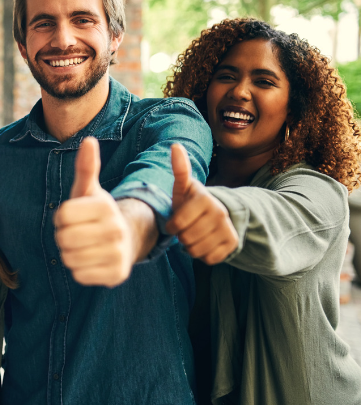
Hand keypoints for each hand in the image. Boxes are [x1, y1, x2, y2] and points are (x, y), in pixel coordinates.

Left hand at [54, 137, 133, 286]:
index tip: (74, 216)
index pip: (62, 215)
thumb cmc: (97, 213)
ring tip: (84, 246)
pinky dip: (79, 270)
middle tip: (77, 232)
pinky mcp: (116, 275)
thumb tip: (89, 140)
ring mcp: (118, 254)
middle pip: (64, 238)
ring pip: (69, 258)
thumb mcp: (89, 190)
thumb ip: (86, 167)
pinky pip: (79, 275)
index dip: (61, 216)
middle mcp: (116, 230)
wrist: (125, 240)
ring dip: (70, 253)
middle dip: (64, 236)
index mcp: (106, 207)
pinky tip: (91, 260)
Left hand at [166, 144, 236, 264]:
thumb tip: (175, 145)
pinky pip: (208, 259)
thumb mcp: (183, 187)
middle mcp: (220, 214)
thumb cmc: (192, 202)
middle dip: (181, 236)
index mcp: (205, 199)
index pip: (177, 225)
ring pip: (195, 250)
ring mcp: (229, 230)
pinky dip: (202, 254)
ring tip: (195, 234)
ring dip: (190, 246)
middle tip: (187, 227)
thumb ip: (179, 169)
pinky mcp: (233, 244)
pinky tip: (205, 242)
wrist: (215, 215)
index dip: (172, 226)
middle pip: (185, 238)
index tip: (175, 220)